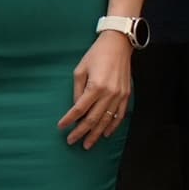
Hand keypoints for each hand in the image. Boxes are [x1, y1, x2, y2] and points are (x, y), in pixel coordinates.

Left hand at [61, 29, 134, 149]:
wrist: (118, 45)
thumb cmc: (96, 55)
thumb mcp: (80, 70)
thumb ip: (78, 90)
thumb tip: (76, 108)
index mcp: (95, 86)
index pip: (79, 109)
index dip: (69, 120)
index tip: (61, 127)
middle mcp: (108, 93)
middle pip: (93, 119)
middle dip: (81, 132)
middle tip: (72, 141)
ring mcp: (119, 95)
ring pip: (106, 120)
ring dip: (96, 134)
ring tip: (88, 144)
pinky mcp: (126, 95)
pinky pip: (120, 115)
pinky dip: (113, 126)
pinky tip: (105, 134)